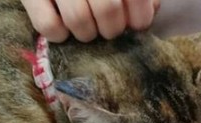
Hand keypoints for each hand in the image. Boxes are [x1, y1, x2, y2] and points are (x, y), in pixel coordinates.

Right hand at [21, 0, 159, 42]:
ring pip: (79, 21)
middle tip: (110, 29)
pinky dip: (59, 35)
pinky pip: (48, 26)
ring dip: (87, 34)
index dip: (140, 15)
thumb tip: (152, 9)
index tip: (137, 23)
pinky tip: (63, 30)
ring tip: (87, 29)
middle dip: (113, 28)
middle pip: (107, 10)